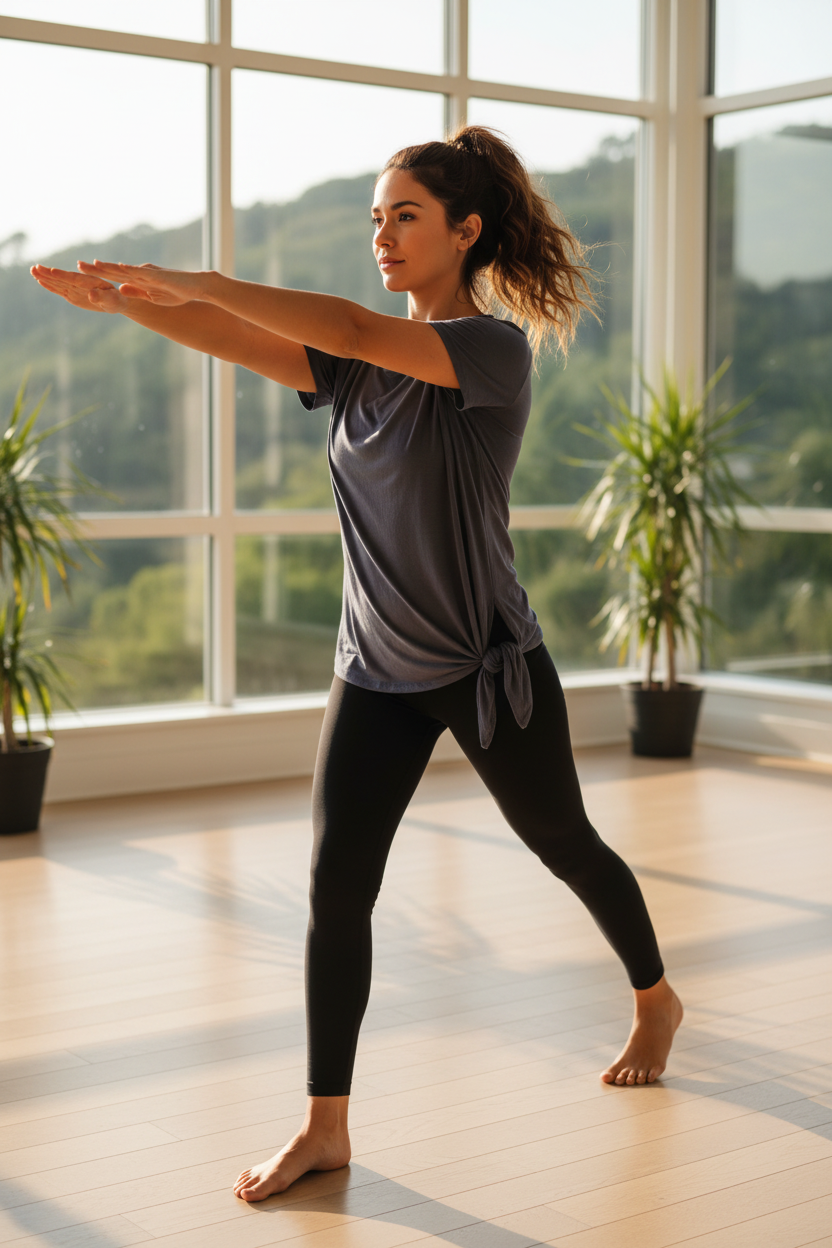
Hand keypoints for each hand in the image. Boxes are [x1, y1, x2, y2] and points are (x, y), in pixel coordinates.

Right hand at [30, 264, 129, 313]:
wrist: (117, 299)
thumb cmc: (117, 300)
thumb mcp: (113, 300)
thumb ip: (103, 297)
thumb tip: (92, 295)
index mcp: (90, 282)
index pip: (74, 278)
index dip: (62, 275)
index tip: (51, 271)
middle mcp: (80, 283)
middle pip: (62, 277)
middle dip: (48, 274)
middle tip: (34, 268)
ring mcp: (75, 288)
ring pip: (58, 282)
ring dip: (46, 277)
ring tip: (32, 271)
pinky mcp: (73, 294)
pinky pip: (60, 289)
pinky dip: (51, 285)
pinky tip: (41, 281)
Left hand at [76, 260, 206, 306]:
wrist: (197, 286)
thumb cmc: (178, 292)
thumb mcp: (153, 296)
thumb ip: (137, 291)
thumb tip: (120, 289)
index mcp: (139, 279)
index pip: (115, 276)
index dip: (98, 274)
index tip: (82, 272)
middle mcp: (141, 273)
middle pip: (115, 270)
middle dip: (97, 269)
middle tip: (78, 265)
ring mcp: (149, 273)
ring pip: (125, 269)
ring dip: (109, 267)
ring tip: (93, 264)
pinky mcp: (158, 275)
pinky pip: (142, 272)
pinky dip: (130, 270)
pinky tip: (119, 267)